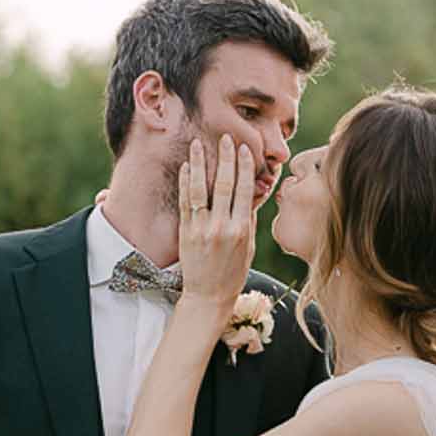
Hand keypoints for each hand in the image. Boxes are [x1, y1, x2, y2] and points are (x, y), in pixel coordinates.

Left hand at [179, 134, 256, 310]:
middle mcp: (222, 227)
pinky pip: (185, 202)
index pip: (245, 190)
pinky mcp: (186, 233)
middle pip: (225, 185)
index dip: (244, 167)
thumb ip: (248, 221)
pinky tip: (185, 167)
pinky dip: (185, 183)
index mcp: (242, 230)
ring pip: (201, 189)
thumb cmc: (232, 274)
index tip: (244, 149)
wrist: (208, 297)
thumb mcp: (248, 249)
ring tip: (198, 143)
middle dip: (226, 158)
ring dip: (200, 164)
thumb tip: (251, 195)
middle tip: (225, 137)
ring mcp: (202, 229)